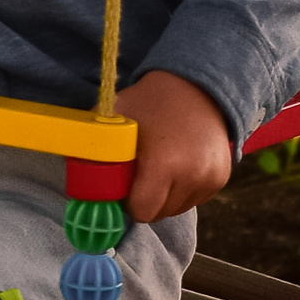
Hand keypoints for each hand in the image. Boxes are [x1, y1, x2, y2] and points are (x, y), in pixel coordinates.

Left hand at [111, 65, 234, 223]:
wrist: (196, 86)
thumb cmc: (149, 102)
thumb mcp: (116, 119)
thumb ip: (96, 151)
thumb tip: (79, 185)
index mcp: (164, 164)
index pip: (142, 211)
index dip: (129, 202)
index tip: (125, 186)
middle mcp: (192, 175)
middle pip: (159, 213)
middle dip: (146, 199)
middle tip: (140, 174)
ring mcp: (210, 178)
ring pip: (176, 209)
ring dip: (165, 196)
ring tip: (161, 167)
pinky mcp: (220, 179)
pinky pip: (193, 199)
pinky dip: (183, 190)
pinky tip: (179, 165)